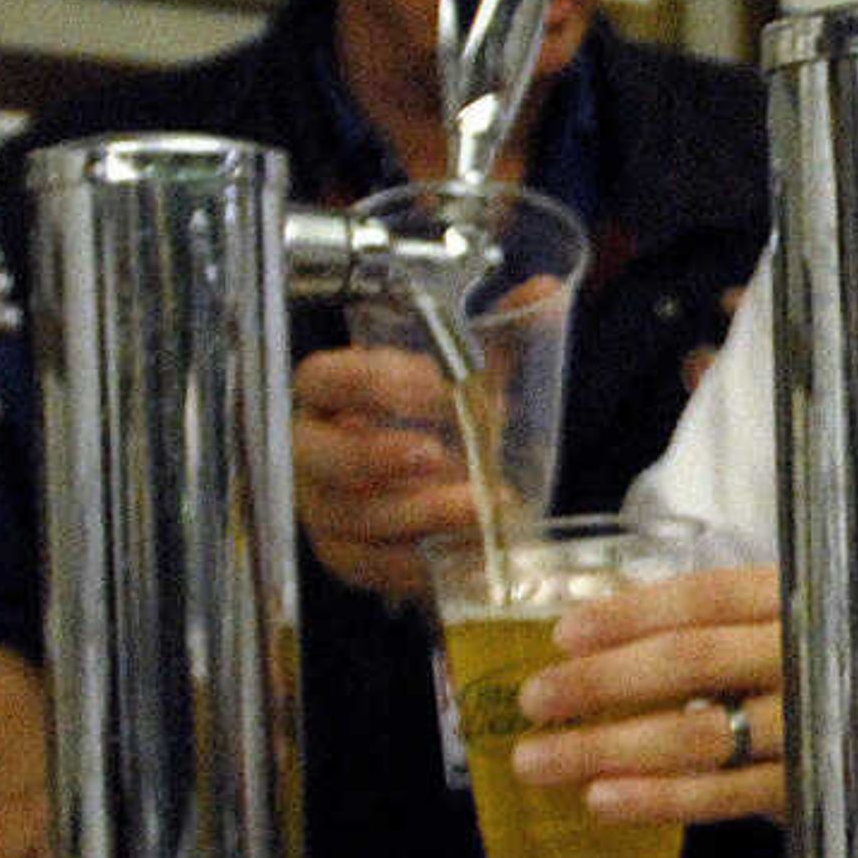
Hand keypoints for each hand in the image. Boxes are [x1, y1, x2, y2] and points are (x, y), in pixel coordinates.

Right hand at [293, 344, 485, 599]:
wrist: (441, 487)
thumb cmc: (438, 422)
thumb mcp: (468, 378)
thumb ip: (500, 336)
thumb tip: (544, 292)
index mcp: (331, 395)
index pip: (322, 379)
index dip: (368, 381)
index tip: (431, 381)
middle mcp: (313, 452)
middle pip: (316, 454)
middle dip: (373, 455)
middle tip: (434, 453)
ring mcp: (323, 508)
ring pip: (349, 516)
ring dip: (416, 513)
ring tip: (477, 506)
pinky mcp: (345, 556)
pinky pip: (370, 565)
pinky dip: (418, 562)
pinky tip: (463, 551)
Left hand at [509, 561, 788, 824]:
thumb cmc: (841, 670)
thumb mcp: (794, 628)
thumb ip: (723, 624)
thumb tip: (603, 633)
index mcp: (802, 601)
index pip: (707, 597)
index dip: (631, 613)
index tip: (563, 633)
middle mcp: (809, 656)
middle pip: (691, 662)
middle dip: (601, 682)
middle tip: (535, 699)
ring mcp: (812, 726)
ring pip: (697, 735)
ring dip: (608, 747)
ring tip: (538, 760)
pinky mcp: (811, 789)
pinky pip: (724, 796)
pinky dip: (659, 799)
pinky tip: (603, 800)